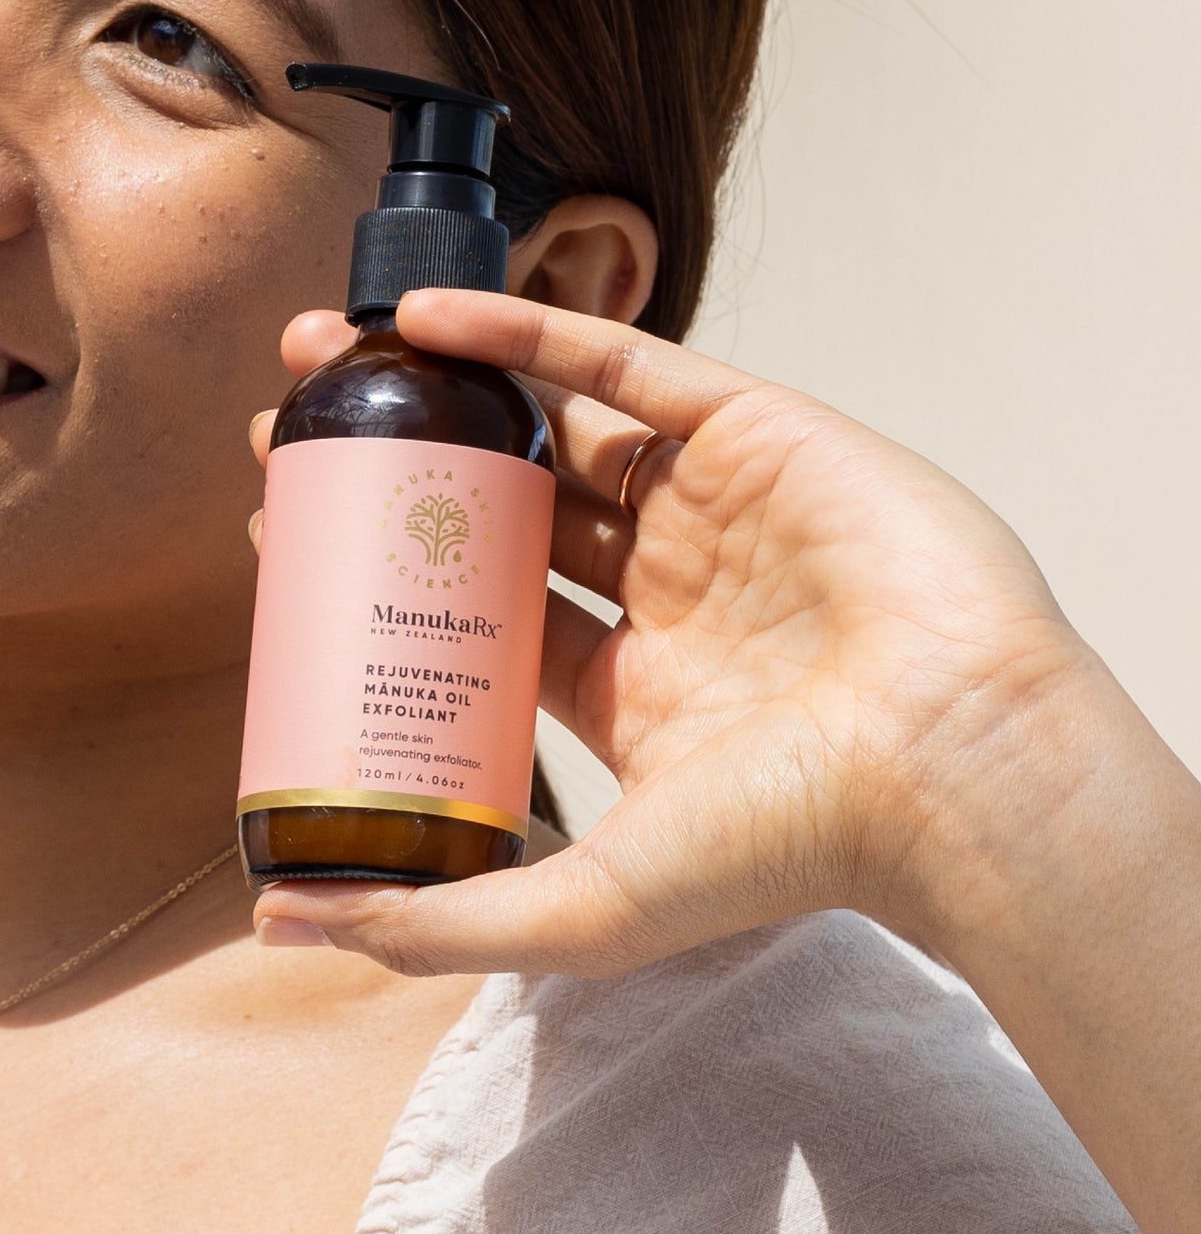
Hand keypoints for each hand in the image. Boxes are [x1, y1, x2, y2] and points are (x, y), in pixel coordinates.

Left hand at [245, 287, 1108, 976]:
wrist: (955, 764)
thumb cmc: (793, 843)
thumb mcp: (586, 907)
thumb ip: (439, 919)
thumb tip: (279, 919)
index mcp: (629, 689)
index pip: (478, 613)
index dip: (383, 571)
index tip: (284, 534)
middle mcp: (663, 591)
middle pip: (498, 509)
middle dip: (393, 468)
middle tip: (281, 434)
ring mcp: (705, 507)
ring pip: (548, 426)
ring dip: (440, 384)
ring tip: (323, 355)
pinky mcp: (748, 430)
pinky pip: (619, 359)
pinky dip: (525, 328)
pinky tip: (425, 313)